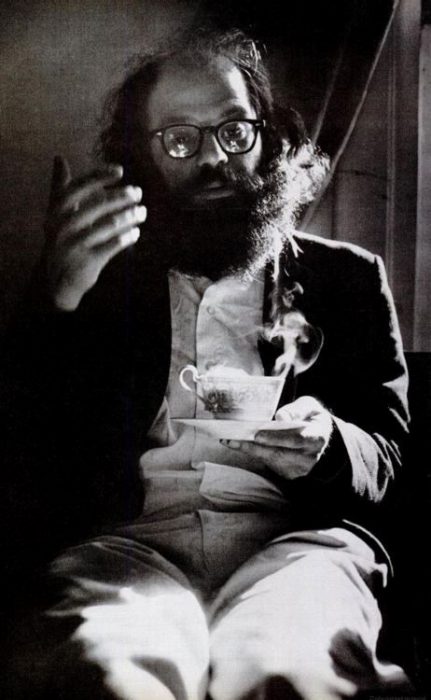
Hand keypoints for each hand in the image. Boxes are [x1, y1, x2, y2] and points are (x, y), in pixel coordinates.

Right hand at [43, 156, 146, 310]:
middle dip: (122, 197)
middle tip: (139, 193)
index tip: (120, 171)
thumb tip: (59, 157)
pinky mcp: (87, 261)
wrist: (58, 280)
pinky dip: (127, 237)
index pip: (79, 188)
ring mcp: (75, 244)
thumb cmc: (62, 241)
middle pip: (98, 206)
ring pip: (108, 225)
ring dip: (129, 217)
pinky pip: (112, 245)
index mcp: (56, 211)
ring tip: (142, 212)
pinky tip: (136, 233)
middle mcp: (63, 226)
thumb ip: (59, 187)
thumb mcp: (56, 215)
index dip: (100, 177)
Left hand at [221, 396, 332, 479]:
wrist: (321, 436)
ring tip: (230, 440)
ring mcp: (300, 468)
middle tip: (233, 439)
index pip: (297, 439)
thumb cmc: (311, 417)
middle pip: (279, 452)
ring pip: (271, 460)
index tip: (258, 434)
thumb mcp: (309, 406)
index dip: (276, 437)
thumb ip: (296, 409)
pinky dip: (254, 454)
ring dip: (249, 450)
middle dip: (254, 446)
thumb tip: (280, 417)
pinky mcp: (290, 473)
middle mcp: (310, 457)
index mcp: (317, 437)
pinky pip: (269, 464)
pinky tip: (239, 445)